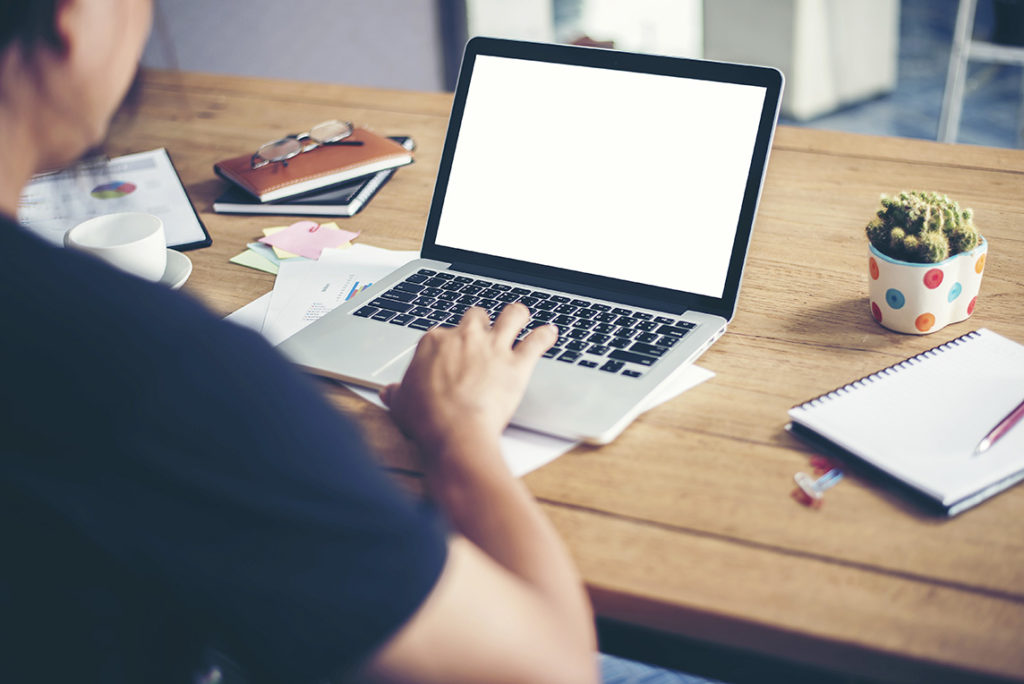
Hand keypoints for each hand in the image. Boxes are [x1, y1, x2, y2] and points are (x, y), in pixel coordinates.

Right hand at [380, 303, 556, 459]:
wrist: (454, 433)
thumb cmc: (428, 420)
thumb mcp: (401, 404)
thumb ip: (397, 392)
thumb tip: (390, 391)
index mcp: (434, 342)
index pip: (444, 332)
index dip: (450, 343)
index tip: (453, 353)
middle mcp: (465, 337)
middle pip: (476, 316)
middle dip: (481, 323)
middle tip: (484, 333)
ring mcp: (493, 347)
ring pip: (511, 315)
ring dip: (517, 315)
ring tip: (520, 317)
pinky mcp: (517, 363)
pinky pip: (537, 340)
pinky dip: (546, 335)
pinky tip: (550, 333)